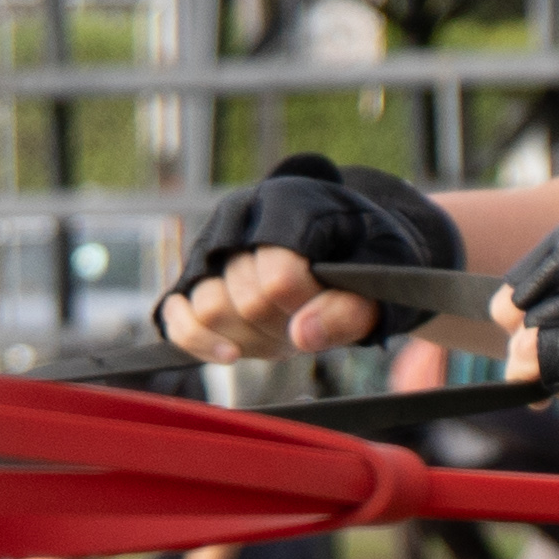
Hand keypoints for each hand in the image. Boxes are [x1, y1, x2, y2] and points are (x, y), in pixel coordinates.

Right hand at [161, 156, 462, 360]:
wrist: (352, 249)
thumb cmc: (371, 260)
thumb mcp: (382, 280)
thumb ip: (351, 309)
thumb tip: (302, 336)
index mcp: (288, 205)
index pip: (280, 278)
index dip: (311, 306)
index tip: (337, 301)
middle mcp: (238, 219)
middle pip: (245, 301)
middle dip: (285, 326)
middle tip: (312, 319)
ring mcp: (210, 248)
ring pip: (208, 311)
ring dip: (253, 339)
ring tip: (285, 327)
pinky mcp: (192, 277)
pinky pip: (175, 318)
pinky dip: (201, 342)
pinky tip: (233, 354)